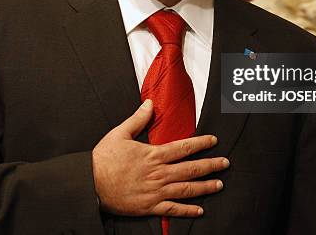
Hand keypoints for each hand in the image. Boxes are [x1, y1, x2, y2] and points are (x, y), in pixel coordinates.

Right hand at [92, 99, 228, 216]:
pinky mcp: (149, 207)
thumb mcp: (120, 133)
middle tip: (225, 163)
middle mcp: (158, 174)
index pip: (183, 147)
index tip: (214, 140)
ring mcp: (155, 192)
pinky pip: (172, 210)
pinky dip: (187, 211)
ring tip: (219, 184)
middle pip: (191, 169)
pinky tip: (199, 210)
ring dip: (205, 187)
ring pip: (186, 189)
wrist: (90, 183)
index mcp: (153, 155)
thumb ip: (138, 119)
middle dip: (210, 165)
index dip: (201, 143)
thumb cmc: (103, 158)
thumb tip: (150, 103)